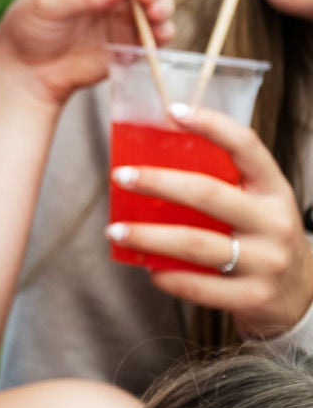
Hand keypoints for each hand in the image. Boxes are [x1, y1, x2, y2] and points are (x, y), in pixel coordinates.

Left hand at [0, 0, 176, 107]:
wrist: (29, 68)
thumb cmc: (31, 26)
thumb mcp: (47, 4)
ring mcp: (126, 12)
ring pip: (160, 0)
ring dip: (162, 6)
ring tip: (151, 15)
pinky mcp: (133, 39)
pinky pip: (159, 33)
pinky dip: (164, 32)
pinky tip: (155, 36)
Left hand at [109, 104, 312, 338]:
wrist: (302, 293)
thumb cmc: (261, 234)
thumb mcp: (256, 201)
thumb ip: (220, 180)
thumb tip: (148, 154)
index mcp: (273, 190)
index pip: (247, 147)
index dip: (212, 125)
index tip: (173, 110)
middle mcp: (274, 223)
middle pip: (208, 194)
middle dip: (158, 182)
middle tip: (119, 176)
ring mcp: (266, 262)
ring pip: (196, 244)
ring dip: (148, 236)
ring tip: (115, 230)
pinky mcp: (254, 297)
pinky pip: (200, 287)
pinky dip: (168, 277)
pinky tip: (148, 268)